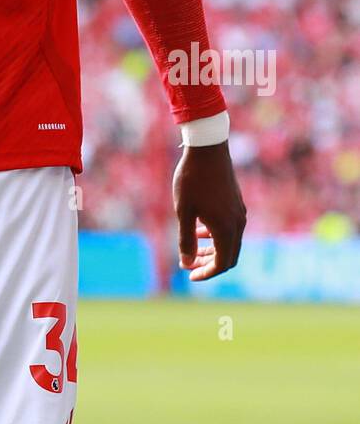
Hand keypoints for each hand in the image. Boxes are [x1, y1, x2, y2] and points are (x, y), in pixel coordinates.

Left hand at [172, 141, 246, 280]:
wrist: (208, 148)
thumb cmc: (192, 180)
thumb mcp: (184, 211)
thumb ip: (186, 240)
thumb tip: (186, 263)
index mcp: (226, 229)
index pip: (221, 263)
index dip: (206, 273)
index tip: (189, 275)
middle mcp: (237, 223)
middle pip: (228, 256)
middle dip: (209, 264)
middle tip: (189, 264)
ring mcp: (239, 212)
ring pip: (230, 242)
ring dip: (213, 250)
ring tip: (194, 249)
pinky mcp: (237, 202)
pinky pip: (231, 228)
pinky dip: (217, 235)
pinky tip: (201, 229)